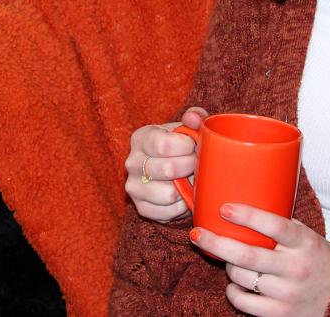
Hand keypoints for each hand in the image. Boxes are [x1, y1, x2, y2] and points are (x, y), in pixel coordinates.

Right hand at [123, 107, 207, 221]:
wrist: (171, 171)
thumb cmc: (180, 146)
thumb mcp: (186, 128)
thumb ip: (194, 117)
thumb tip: (194, 118)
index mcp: (141, 138)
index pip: (164, 145)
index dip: (187, 147)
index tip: (195, 146)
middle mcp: (132, 162)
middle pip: (168, 169)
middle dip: (191, 167)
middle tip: (197, 165)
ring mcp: (134, 187)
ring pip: (168, 194)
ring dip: (187, 188)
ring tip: (191, 179)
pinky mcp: (141, 208)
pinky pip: (169, 212)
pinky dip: (182, 206)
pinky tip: (184, 195)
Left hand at [189, 204, 329, 316]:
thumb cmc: (318, 260)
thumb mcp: (307, 236)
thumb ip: (282, 223)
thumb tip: (243, 201)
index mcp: (305, 242)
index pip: (275, 226)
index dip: (248, 216)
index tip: (224, 208)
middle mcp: (296, 268)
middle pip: (248, 255)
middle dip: (216, 242)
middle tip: (197, 233)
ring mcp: (288, 293)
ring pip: (242, 277)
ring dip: (227, 266)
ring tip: (227, 258)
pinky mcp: (281, 314)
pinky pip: (244, 303)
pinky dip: (233, 291)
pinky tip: (235, 283)